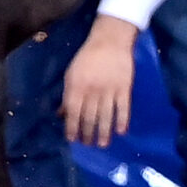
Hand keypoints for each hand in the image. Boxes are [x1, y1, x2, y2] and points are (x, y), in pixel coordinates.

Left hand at [62, 17, 136, 146]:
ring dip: (104, 132)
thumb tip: (61, 114)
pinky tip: (121, 132)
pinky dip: (122, 121)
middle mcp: (92, 91)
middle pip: (89, 117)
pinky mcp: (124, 89)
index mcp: (76, 87)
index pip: (73, 112)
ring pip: (106, 116)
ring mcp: (109, 91)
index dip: (72, 128)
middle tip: (87, 145)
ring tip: (102, 144)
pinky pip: (123, 108)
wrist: (110, 42)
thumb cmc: (87, 58)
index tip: (72, 140)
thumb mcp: (71, 74)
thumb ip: (67, 95)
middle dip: (87, 133)